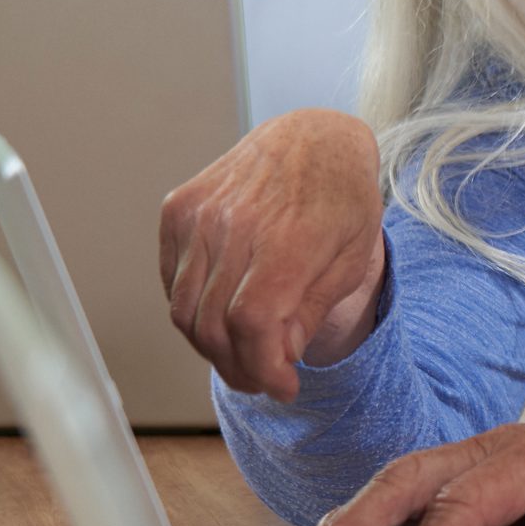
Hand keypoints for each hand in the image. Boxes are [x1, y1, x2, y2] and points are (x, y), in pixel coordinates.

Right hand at [159, 108, 385, 400]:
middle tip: (262, 380)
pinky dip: (191, 311)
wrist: (313, 138)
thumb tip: (279, 358)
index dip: (262, 368)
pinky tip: (222, 317)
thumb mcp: (352, 257)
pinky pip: (172, 281)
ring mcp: (199, 216)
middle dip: (239, 367)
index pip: (253, 323)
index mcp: (286, 239)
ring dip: (211, 347)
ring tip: (243, 356)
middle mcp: (234, 225)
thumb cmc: (342, 197)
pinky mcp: (177, 210)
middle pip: (214, 324)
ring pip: (185, 309)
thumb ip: (312, 310)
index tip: (282, 387)